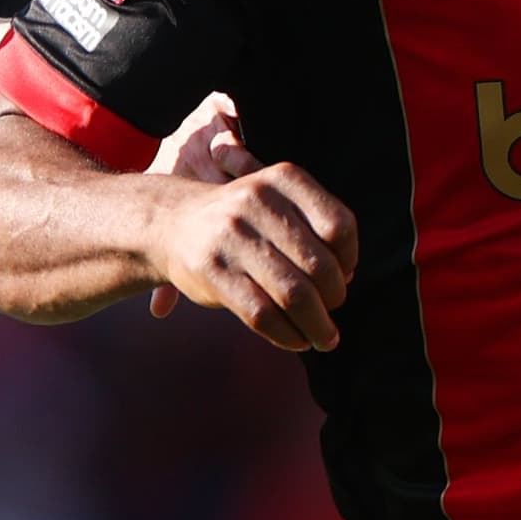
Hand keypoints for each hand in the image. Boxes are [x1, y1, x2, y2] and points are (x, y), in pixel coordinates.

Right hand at [141, 105, 356, 351]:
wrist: (171, 223)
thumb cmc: (241, 221)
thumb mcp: (277, 201)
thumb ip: (313, 227)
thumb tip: (347, 276)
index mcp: (283, 179)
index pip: (339, 226)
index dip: (350, 259)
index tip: (344, 276)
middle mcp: (258, 201)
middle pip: (319, 265)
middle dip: (334, 298)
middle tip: (331, 312)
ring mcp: (232, 236)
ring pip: (294, 294)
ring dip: (317, 326)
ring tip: (324, 338)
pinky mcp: (213, 271)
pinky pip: (262, 314)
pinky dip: (288, 335)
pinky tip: (296, 340)